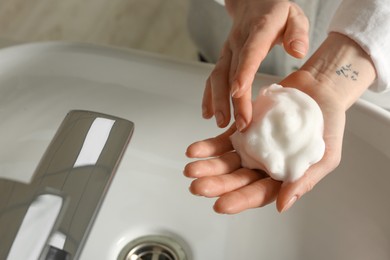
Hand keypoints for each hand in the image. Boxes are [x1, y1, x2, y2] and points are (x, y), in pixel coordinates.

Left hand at [185, 70, 345, 213]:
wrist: (320, 91)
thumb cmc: (328, 126)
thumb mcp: (325, 156)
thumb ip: (304, 180)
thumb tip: (281, 205)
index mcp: (280, 177)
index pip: (257, 193)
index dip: (239, 200)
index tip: (221, 205)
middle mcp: (261, 166)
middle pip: (235, 179)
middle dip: (216, 184)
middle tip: (197, 187)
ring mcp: (250, 148)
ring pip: (225, 162)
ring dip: (207, 166)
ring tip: (190, 169)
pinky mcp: (241, 129)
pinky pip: (221, 141)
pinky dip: (207, 146)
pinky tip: (194, 151)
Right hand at [202, 0, 308, 129]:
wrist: (253, 2)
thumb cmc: (276, 12)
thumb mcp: (294, 15)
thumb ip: (298, 31)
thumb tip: (298, 51)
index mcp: (258, 30)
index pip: (250, 52)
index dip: (242, 72)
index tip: (238, 92)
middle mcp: (238, 42)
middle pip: (230, 71)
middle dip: (232, 99)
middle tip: (239, 123)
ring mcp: (228, 51)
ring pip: (217, 77)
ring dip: (217, 101)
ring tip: (221, 122)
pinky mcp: (223, 59)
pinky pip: (212, 79)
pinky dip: (208, 96)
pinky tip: (208, 113)